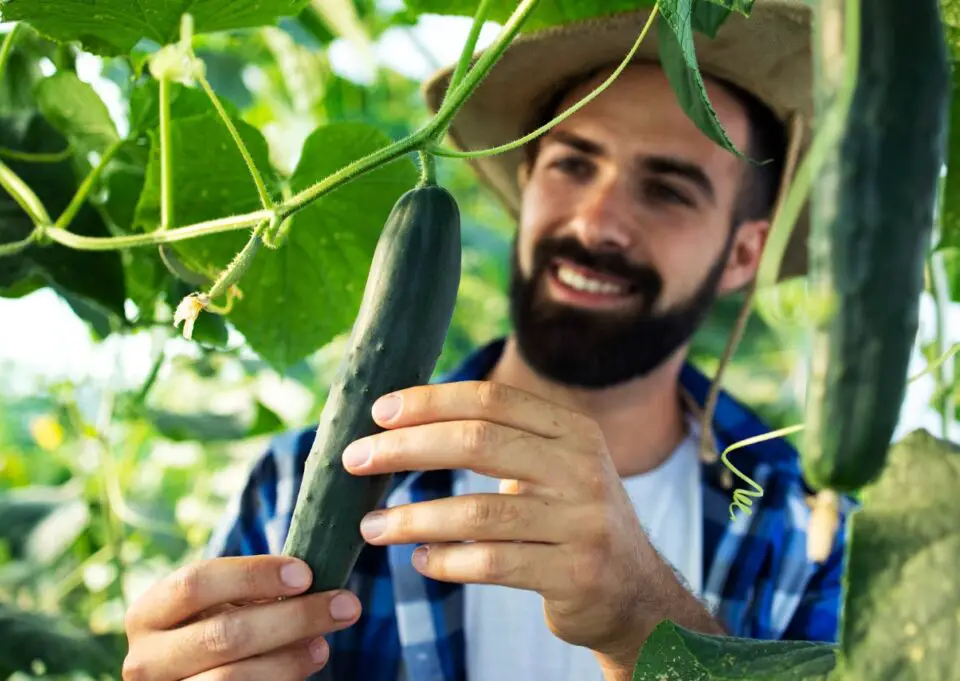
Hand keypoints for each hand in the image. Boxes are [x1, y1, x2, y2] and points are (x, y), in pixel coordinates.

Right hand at [122, 556, 360, 680]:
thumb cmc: (211, 634)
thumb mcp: (217, 609)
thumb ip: (250, 594)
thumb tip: (314, 582)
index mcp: (149, 613)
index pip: (196, 583)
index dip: (253, 575)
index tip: (305, 574)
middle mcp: (144, 660)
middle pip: (223, 634)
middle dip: (293, 617)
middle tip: (345, 605)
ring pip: (231, 678)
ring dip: (290, 658)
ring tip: (324, 643)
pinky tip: (306, 663)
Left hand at [341, 380, 714, 668]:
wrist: (637, 595)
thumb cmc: (573, 522)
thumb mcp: (556, 467)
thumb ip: (503, 439)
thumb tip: (407, 421)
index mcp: (573, 431)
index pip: (491, 400)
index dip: (430, 401)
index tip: (379, 412)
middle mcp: (583, 469)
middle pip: (479, 443)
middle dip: (406, 449)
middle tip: (356, 460)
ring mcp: (583, 523)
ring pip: (477, 513)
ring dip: (412, 519)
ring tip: (371, 527)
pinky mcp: (575, 574)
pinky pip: (491, 564)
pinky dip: (446, 562)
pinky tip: (421, 560)